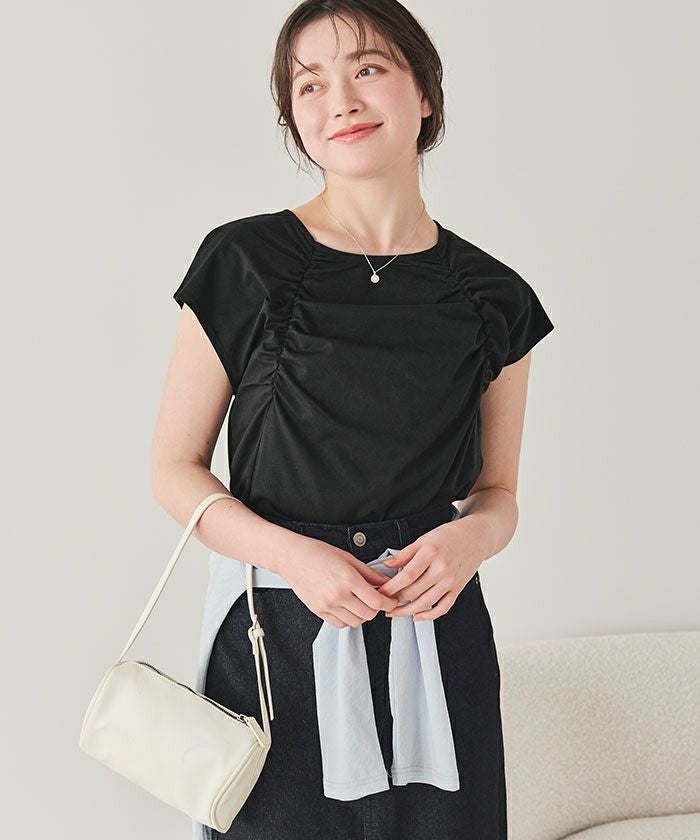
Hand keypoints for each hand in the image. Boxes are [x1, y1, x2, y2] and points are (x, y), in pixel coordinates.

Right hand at [279, 535, 399, 628]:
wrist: (292, 557)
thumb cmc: (317, 553)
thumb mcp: (348, 558)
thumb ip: (370, 573)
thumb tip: (385, 581)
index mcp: (348, 578)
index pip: (376, 601)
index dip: (388, 602)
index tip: (391, 600)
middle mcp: (338, 594)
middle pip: (368, 614)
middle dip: (376, 608)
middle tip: (376, 599)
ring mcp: (327, 605)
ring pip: (356, 622)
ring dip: (362, 614)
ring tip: (360, 602)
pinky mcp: (318, 611)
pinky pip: (340, 624)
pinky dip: (348, 619)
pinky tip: (347, 607)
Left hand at [376, 517, 484, 620]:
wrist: (476, 537)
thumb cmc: (450, 535)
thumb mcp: (424, 539)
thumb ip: (405, 553)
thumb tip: (387, 565)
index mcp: (431, 553)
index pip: (406, 576)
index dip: (391, 587)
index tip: (380, 592)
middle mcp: (442, 569)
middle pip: (414, 592)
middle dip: (395, 601)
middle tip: (383, 603)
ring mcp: (451, 581)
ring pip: (426, 603)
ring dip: (407, 611)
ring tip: (395, 612)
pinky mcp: (458, 589)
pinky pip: (442, 608)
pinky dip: (428, 616)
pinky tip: (417, 616)